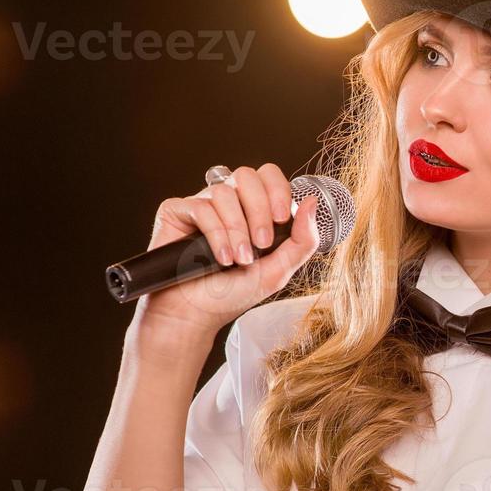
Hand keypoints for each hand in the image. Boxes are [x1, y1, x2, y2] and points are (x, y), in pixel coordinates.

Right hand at [134, 163, 323, 338]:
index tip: (281, 219)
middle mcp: (228, 202)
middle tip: (261, 243)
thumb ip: (302, 239)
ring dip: (236, 230)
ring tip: (238, 259)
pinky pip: (200, 207)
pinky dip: (215, 234)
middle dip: (259, 210)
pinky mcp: (177, 211)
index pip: (269, 176)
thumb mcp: (279, 270)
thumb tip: (313, 202)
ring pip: (224, 193)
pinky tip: (220, 258)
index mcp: (253, 209)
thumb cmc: (235, 293)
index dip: (278, 191)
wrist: (196, 314)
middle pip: (248, 175)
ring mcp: (202, 204)